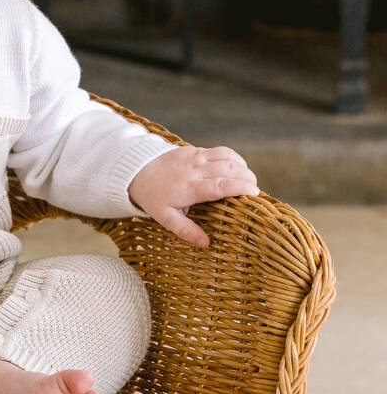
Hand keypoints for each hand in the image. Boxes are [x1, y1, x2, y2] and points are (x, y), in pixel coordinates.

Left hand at [127, 146, 258, 247]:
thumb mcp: (165, 218)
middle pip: (229, 169)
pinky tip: (238, 168)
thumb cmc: (153, 197)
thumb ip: (185, 230)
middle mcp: (194, 170)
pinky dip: (234, 158)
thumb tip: (206, 243)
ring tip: (250, 180)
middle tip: (255, 190)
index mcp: (189, 188)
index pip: (221, 185)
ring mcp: (194, 157)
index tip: (255, 194)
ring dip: (243, 167)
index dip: (241, 188)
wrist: (136, 172)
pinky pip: (219, 150)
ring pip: (227, 157)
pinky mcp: (194, 150)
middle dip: (248, 178)